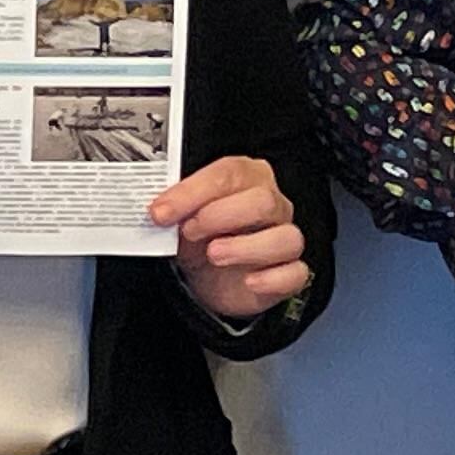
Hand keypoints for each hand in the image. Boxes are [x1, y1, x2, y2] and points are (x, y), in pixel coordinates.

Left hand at [149, 154, 311, 322]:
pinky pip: (296, 273)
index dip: (194, 191)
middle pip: (263, 201)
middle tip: (189, 231)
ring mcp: (284, 239)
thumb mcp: (180, 218)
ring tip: (213, 255)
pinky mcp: (288, 274)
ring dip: (245, 247)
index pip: (230, 173)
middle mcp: (272, 205)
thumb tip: (159, 209)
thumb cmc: (199, 238)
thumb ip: (173, 208)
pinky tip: (249, 280)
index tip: (162, 210)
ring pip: (286, 238)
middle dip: (220, 215)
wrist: (206, 278)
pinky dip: (272, 278)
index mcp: (247, 179)